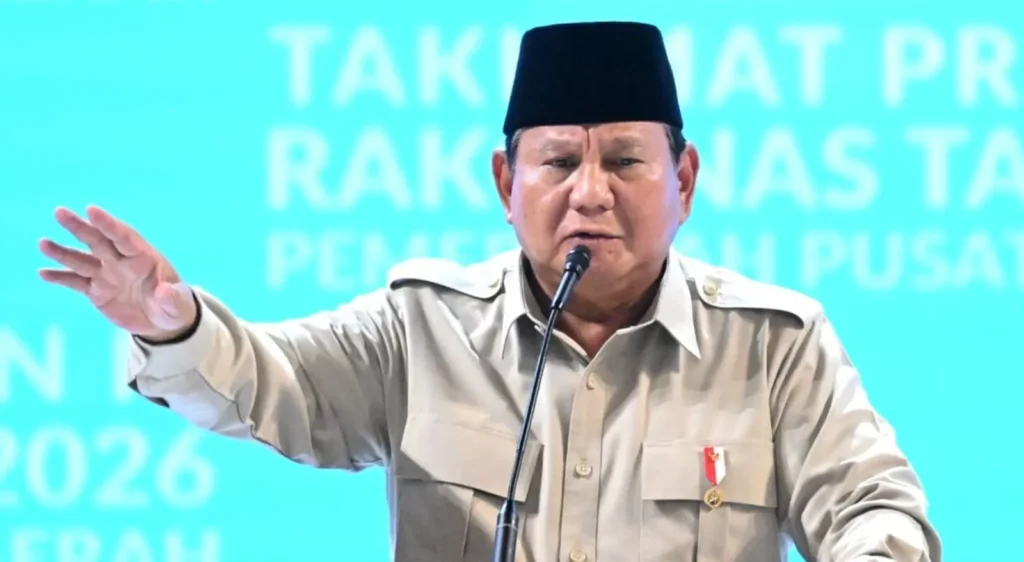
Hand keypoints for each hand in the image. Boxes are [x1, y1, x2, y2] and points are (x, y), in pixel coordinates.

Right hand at [38, 205, 197, 341]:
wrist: (162, 323)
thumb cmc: (175, 308)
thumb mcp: (178, 306)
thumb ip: (172, 298)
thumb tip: (164, 291)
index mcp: (144, 257)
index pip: (124, 237)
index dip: (108, 224)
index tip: (91, 210)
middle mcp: (122, 261)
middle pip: (98, 240)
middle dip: (80, 227)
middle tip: (59, 212)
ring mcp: (107, 274)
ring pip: (81, 259)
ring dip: (62, 252)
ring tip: (43, 243)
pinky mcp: (96, 290)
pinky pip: (75, 282)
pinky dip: (60, 277)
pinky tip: (43, 273)